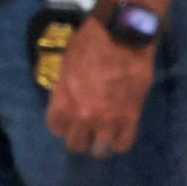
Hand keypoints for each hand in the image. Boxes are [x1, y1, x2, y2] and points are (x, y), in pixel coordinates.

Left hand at [46, 21, 153, 156]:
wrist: (121, 35)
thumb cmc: (89, 42)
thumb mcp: (65, 64)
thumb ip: (64, 89)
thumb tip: (67, 100)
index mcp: (64, 101)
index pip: (55, 128)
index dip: (61, 123)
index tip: (67, 118)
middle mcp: (83, 116)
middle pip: (75, 144)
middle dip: (79, 137)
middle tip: (85, 128)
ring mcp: (108, 120)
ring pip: (99, 150)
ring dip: (99, 144)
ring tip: (102, 135)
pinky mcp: (130, 118)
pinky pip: (123, 144)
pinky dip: (119, 142)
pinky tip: (118, 133)